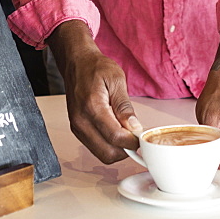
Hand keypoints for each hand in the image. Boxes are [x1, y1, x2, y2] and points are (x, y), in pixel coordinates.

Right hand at [47, 20, 142, 163]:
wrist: (77, 64)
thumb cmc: (96, 68)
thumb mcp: (116, 79)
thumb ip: (124, 106)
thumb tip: (134, 128)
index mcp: (92, 107)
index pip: (115, 137)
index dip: (132, 141)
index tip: (142, 137)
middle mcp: (81, 121)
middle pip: (108, 153)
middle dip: (126, 149)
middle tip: (136, 135)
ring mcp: (77, 127)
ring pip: (102, 154)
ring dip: (117, 149)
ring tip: (126, 132)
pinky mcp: (77, 130)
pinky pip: (95, 147)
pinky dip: (109, 145)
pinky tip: (116, 131)